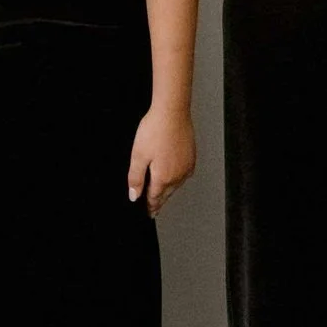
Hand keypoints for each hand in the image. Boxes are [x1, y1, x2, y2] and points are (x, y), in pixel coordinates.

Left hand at [125, 103, 195, 217]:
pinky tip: (173, 177)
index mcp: (163, 177)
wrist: (173, 113)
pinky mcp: (191, 157)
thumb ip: (135, 178)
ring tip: (162, 195)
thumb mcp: (138, 155)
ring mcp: (187, 167)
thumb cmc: (155, 130)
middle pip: (166, 193)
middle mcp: (178, 175)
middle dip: (159, 201)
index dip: (150, 206)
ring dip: (168, 191)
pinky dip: (176, 180)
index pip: (155, 198)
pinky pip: (183, 175)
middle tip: (154, 209)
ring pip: (176, 185)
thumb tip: (134, 196)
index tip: (149, 213)